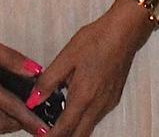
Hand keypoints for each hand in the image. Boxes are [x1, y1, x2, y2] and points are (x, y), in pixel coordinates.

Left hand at [32, 0, 153, 136]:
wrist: (124, 32)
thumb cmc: (96, 40)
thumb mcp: (66, 57)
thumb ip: (48, 81)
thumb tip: (33, 100)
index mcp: (84, 96)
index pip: (65, 129)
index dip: (50, 136)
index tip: (40, 136)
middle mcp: (98, 105)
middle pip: (79, 135)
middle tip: (46, 132)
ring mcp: (108, 103)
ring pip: (88, 127)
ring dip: (73, 130)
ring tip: (56, 121)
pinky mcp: (113, 98)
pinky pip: (96, 117)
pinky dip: (83, 120)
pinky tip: (73, 108)